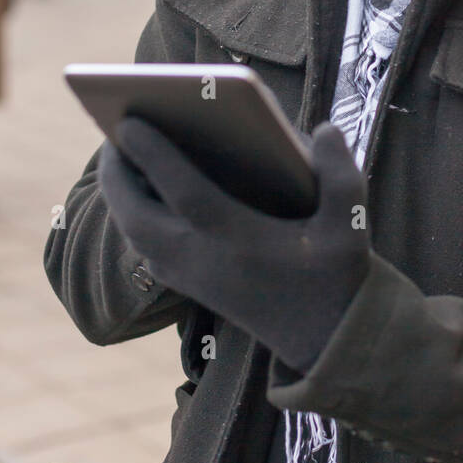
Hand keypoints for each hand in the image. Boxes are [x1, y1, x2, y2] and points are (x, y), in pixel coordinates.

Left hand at [97, 116, 371, 372]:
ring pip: (136, 238)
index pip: (185, 194)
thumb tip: (325, 128)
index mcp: (241, 243)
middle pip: (138, 220)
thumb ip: (343, 174)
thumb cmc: (337, 275)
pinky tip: (139, 193)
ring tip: (120, 156)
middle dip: (117, 176)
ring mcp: (194, 280)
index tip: (127, 121)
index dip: (155, 156)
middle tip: (112, 132)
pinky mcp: (193, 289)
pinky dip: (133, 219)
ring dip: (120, 198)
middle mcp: (207, 264)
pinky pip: (145, 251)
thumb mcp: (351, 225)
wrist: (328, 341)